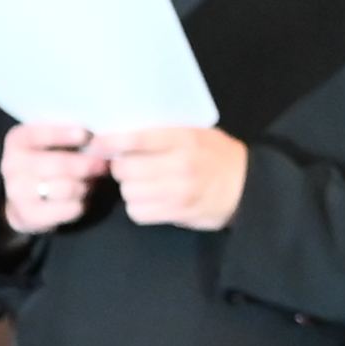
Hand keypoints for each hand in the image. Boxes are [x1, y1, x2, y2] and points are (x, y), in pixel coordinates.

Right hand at [0, 118, 107, 234]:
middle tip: (103, 165)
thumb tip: (97, 139)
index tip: (87, 135)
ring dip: (85, 186)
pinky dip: (81, 204)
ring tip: (89, 183)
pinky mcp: (29, 215)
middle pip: (60, 165)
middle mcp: (11, 165)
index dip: (66, 135)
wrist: (22, 199)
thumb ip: (67, 136)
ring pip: (67, 188)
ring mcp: (17, 192)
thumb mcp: (49, 143)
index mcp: (17, 140)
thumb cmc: (45, 163)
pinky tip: (80, 199)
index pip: (43, 135)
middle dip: (87, 165)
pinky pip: (69, 208)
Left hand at [105, 122, 250, 230]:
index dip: (110, 142)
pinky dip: (138, 208)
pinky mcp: (178, 212)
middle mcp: (180, 164)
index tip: (96, 143)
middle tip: (127, 166)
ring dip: (129, 189)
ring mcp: (179, 191)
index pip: (136, 138)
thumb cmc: (217, 155)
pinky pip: (138, 212)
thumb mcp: (196, 133)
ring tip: (142, 183)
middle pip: (125, 168)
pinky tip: (149, 200)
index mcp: (183, 138)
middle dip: (120, 167)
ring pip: (128, 191)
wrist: (248, 186)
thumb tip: (121, 134)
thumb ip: (164, 132)